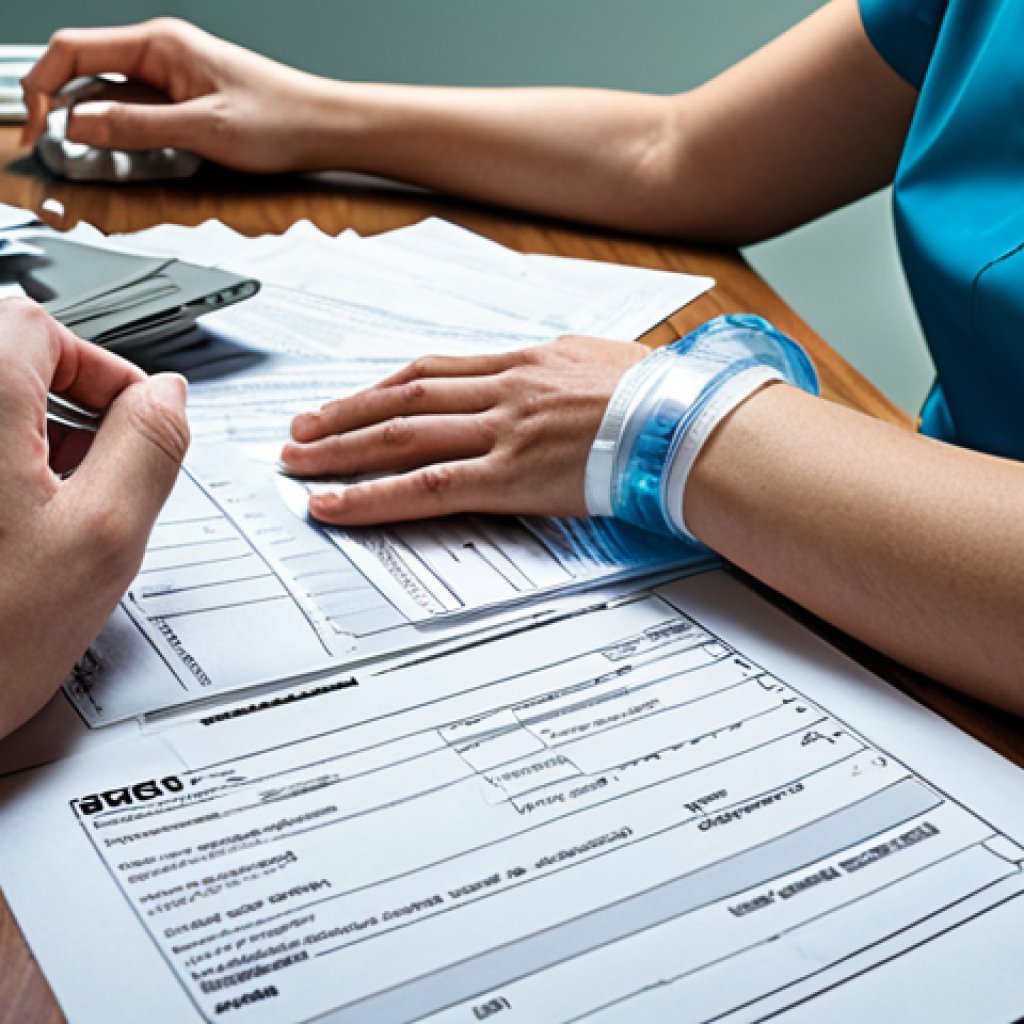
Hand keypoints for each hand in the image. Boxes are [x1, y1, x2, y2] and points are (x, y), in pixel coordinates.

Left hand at [0, 300, 188, 738]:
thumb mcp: (103, 539)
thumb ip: (151, 447)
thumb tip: (168, 398)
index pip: (38, 327)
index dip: (100, 369)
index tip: (135, 419)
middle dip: (60, 412)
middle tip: (94, 479)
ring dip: (21, 447)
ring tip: (43, 522)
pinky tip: (2, 541)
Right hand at [20, 19, 335, 173]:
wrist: (324, 128)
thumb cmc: (281, 120)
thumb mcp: (203, 130)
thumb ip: (137, 127)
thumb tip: (80, 124)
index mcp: (159, 45)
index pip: (73, 50)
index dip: (42, 87)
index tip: (34, 126)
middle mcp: (161, 54)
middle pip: (85, 71)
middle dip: (59, 106)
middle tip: (49, 147)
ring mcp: (172, 77)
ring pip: (109, 93)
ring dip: (90, 122)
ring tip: (80, 155)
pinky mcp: (185, 100)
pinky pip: (136, 111)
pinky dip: (120, 131)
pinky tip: (118, 153)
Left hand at [280, 335, 647, 524]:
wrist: (688, 420)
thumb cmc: (660, 394)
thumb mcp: (600, 364)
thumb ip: (557, 371)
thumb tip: (542, 378)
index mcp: (524, 361)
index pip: (433, 370)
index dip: (382, 387)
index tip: (352, 399)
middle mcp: (502, 389)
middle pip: (401, 398)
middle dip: (343, 415)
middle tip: (298, 429)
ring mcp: (501, 431)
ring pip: (400, 436)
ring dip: (341, 449)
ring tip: (298, 462)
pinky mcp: (508, 476)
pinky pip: (426, 487)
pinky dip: (373, 496)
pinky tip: (335, 505)